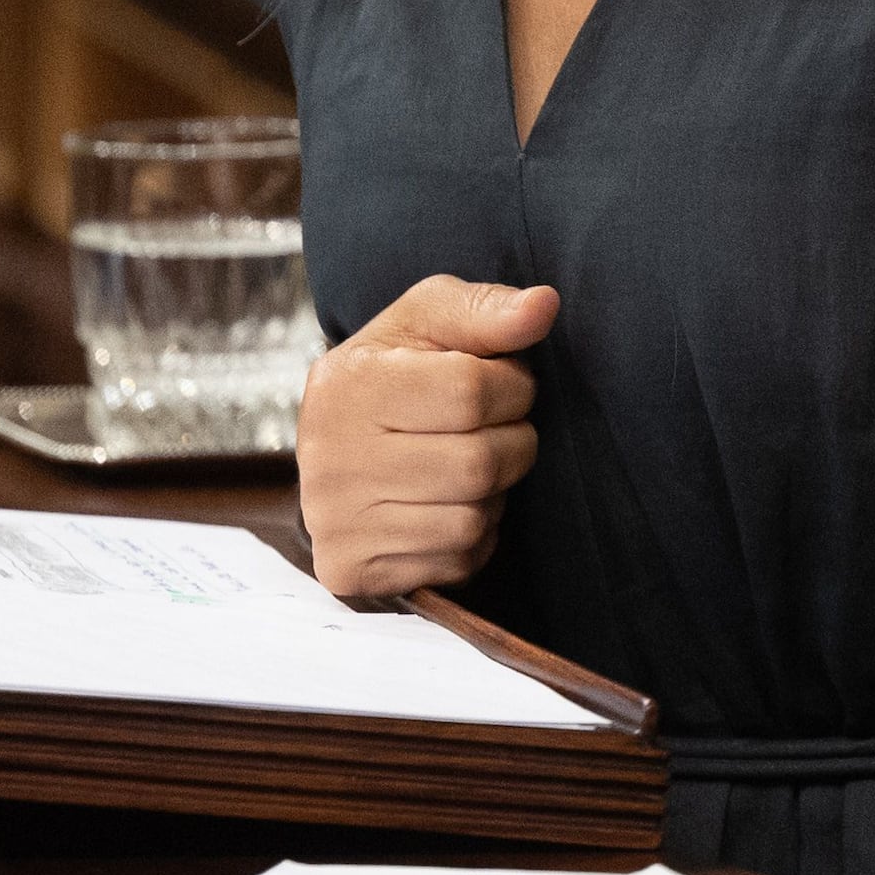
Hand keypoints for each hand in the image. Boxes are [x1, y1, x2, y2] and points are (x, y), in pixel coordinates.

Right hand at [295, 274, 554, 594]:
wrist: (336, 442)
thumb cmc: (395, 370)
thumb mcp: (427, 322)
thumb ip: (485, 308)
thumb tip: (544, 305)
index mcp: (348, 383)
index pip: (470, 391)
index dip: (512, 386)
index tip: (505, 383)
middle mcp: (330, 457)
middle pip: (478, 463)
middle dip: (513, 444)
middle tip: (496, 429)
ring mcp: (335, 520)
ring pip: (472, 519)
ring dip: (494, 493)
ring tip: (468, 465)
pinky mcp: (351, 568)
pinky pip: (455, 561)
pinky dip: (473, 536)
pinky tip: (447, 503)